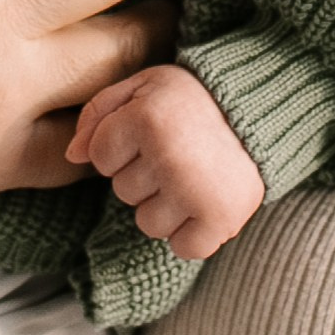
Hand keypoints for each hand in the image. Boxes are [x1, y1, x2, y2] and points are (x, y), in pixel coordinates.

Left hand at [67, 63, 263, 261]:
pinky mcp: (222, 218)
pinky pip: (184, 248)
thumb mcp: (144, 87)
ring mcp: (196, 190)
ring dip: (167, 206)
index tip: (153, 132)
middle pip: (124, 192)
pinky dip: (194, 234)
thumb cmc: (194, 99)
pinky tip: (205, 202)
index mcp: (147, 118)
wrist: (261, 110)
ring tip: (193, 176)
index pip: (100, 158)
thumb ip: (100, 113)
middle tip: (180, 152)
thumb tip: (73, 155)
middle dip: (145, 175)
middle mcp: (170, 156)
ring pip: (149, 223)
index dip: (123, 147)